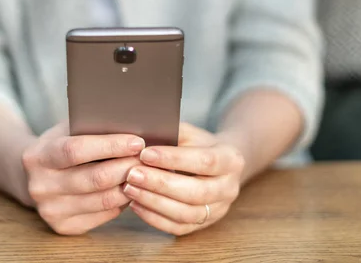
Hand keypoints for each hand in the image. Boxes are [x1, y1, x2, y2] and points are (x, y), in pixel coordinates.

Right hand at [21, 122, 144, 234]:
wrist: (34, 175)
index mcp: (38, 156)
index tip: (137, 142)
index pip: (76, 150)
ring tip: (146, 173)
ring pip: (104, 200)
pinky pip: (104, 215)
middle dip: (127, 167)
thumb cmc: (61, 144)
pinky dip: (123, 202)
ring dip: (130, 186)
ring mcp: (51, 210)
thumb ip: (91, 128)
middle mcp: (40, 186)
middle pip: (94, 179)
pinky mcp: (63, 227)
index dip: (110, 146)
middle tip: (148, 158)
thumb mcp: (67, 129)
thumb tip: (132, 124)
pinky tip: (131, 188)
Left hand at [123, 123, 244, 235]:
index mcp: (231, 160)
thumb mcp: (191, 133)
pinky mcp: (204, 224)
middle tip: (132, 174)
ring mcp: (219, 210)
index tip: (145, 153)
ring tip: (130, 189)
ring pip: (187, 213)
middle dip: (160, 184)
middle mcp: (229, 188)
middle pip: (196, 192)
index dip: (174, 158)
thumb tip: (143, 136)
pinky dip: (154, 218)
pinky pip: (179, 227)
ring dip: (154, 203)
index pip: (204, 161)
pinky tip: (136, 205)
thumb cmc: (199, 145)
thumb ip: (172, 134)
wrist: (218, 165)